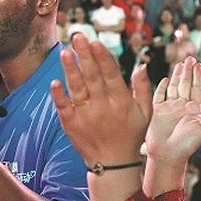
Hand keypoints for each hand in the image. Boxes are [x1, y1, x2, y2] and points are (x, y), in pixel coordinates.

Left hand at [48, 33, 151, 167]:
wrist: (113, 164)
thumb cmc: (131, 135)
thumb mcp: (145, 113)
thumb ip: (142, 88)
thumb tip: (142, 65)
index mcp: (121, 102)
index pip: (111, 75)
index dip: (103, 58)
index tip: (97, 42)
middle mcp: (103, 107)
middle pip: (92, 77)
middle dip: (85, 55)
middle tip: (78, 36)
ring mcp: (85, 116)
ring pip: (77, 89)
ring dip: (71, 70)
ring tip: (66, 52)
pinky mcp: (71, 124)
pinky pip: (63, 107)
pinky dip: (58, 95)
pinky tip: (54, 82)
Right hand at [146, 56, 200, 170]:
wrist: (167, 155)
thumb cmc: (187, 145)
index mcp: (195, 110)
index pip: (198, 89)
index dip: (199, 77)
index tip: (200, 64)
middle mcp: (183, 107)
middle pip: (186, 85)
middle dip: (188, 71)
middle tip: (190, 58)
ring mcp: (170, 108)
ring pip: (174, 87)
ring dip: (177, 76)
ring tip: (180, 64)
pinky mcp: (158, 111)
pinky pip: (160, 95)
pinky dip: (162, 87)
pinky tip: (166, 79)